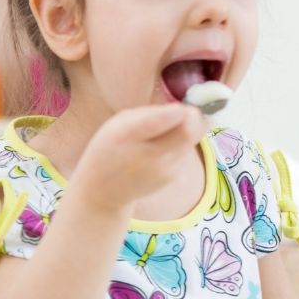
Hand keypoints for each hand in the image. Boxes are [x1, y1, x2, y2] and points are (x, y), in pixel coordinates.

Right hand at [72, 104, 205, 214]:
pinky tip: (161, 148)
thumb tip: (180, 110)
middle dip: (195, 117)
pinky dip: (180, 144)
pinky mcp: (171, 177)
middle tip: (189, 111)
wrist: (103, 191)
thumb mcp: (116, 124)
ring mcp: (162, 169)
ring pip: (190, 140)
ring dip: (187, 129)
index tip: (179, 107)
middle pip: (188, 132)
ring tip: (167, 131)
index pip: (162, 121)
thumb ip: (146, 114)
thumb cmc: (107, 150)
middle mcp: (147, 154)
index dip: (178, 111)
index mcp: (126, 134)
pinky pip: (184, 152)